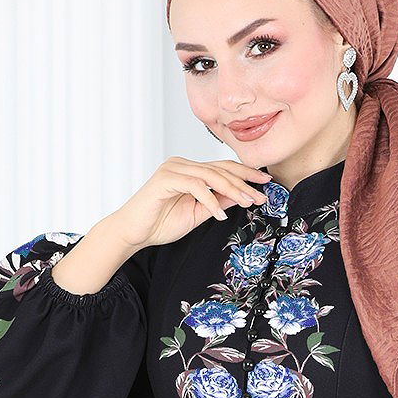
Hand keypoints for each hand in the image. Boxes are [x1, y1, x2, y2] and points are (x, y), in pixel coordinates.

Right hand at [108, 157, 271, 250]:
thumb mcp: (198, 214)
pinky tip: (219, 214)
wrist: (133, 232)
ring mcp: (173, 169)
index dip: (245, 175)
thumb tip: (240, 196)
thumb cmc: (160, 223)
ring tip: (247, 203)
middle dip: (244, 183)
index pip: (222, 168)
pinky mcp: (165, 179)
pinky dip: (211, 201)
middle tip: (261, 195)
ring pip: (211, 175)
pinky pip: (195, 186)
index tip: (264, 184)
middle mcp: (182, 165)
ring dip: (232, 190)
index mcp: (190, 171)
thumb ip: (218, 203)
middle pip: (220, 169)